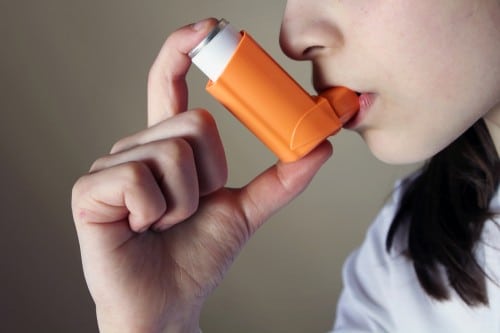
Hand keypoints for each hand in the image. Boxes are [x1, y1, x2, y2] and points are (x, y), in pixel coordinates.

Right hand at [71, 18, 332, 332]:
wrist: (166, 303)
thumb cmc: (196, 257)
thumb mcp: (244, 211)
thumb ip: (280, 179)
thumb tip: (319, 147)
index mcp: (166, 147)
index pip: (169, 85)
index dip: (183, 50)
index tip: (208, 29)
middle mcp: (136, 148)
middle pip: (193, 125)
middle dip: (208, 176)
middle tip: (190, 208)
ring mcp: (110, 167)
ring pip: (173, 153)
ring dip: (184, 201)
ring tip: (165, 222)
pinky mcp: (90, 189)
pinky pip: (142, 178)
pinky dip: (157, 212)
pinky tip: (142, 228)